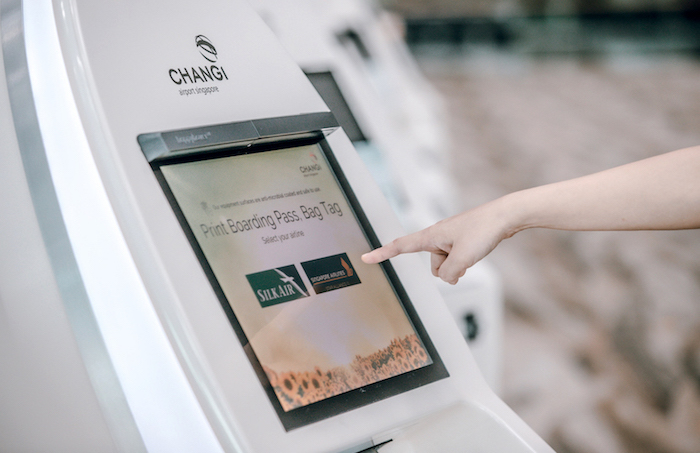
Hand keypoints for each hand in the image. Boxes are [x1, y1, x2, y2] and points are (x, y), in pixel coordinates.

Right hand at [361, 199, 513, 283]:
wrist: (505, 216)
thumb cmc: (483, 230)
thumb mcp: (463, 258)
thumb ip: (449, 273)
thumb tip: (447, 277)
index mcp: (431, 235)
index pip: (400, 246)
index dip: (382, 253)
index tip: (366, 258)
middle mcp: (438, 236)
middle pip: (433, 264)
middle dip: (446, 269)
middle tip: (464, 260)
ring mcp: (450, 238)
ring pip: (446, 264)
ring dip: (457, 266)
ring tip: (473, 254)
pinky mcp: (461, 241)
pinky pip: (456, 259)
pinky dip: (463, 262)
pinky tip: (475, 254)